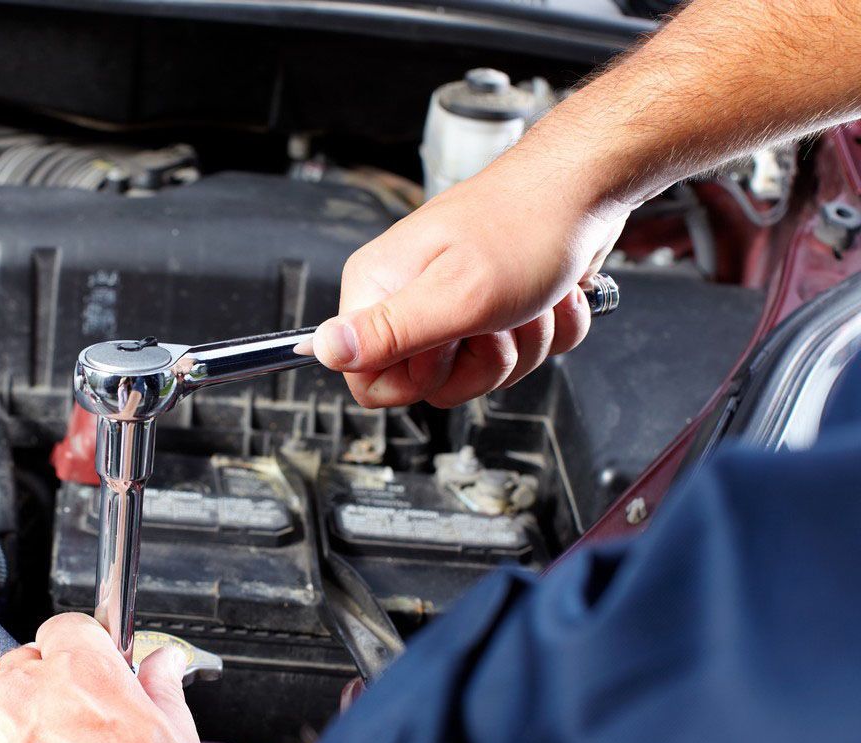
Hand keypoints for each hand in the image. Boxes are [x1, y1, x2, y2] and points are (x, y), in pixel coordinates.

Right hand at [310, 152, 627, 407]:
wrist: (586, 190)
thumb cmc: (524, 225)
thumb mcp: (454, 292)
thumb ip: (387, 332)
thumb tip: (323, 349)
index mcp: (380, 288)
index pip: (365, 378)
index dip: (413, 378)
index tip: (446, 345)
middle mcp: (409, 298)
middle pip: (429, 384)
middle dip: (481, 362)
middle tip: (496, 318)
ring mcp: (452, 306)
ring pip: (478, 373)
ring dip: (523, 345)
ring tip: (528, 301)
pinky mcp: (493, 312)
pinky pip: (517, 357)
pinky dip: (548, 332)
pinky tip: (550, 297)